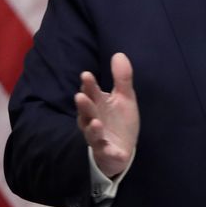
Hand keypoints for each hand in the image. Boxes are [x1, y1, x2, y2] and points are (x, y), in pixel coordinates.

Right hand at [75, 53, 139, 177]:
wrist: (122, 149)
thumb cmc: (119, 121)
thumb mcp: (124, 98)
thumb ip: (121, 78)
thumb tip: (119, 54)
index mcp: (98, 105)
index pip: (91, 93)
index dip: (88, 85)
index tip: (86, 75)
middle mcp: (94, 120)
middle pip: (87, 112)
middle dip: (84, 106)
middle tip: (80, 97)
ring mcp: (98, 138)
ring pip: (92, 133)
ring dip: (93, 128)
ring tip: (96, 122)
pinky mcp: (106, 153)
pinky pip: (106, 152)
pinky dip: (108, 152)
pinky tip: (112, 150)